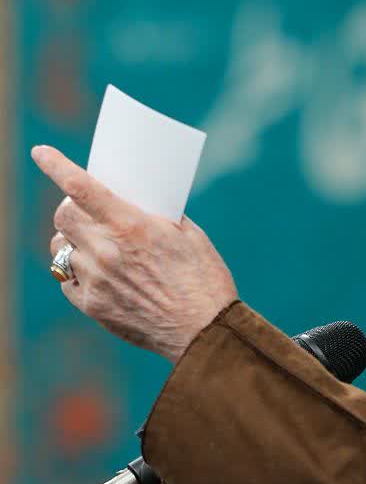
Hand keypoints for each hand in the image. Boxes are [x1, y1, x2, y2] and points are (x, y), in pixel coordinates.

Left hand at [34, 145, 238, 362]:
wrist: (205, 332)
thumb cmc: (204, 280)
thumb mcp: (188, 235)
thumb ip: (155, 215)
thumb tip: (133, 201)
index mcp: (131, 226)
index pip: (80, 187)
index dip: (56, 165)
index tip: (41, 151)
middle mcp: (106, 251)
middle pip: (63, 216)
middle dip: (69, 207)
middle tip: (85, 210)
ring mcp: (96, 280)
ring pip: (61, 248)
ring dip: (72, 241)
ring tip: (94, 245)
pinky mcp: (93, 307)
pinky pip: (67, 281)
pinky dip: (77, 273)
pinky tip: (98, 274)